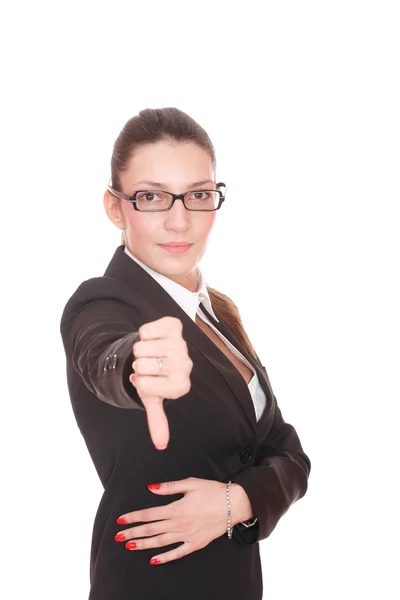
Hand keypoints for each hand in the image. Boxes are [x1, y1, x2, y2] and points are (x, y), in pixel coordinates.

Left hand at [114, 477, 233, 564]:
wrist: (234, 504)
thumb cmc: (212, 491)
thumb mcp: (190, 483)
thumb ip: (169, 487)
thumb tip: (150, 488)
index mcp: (176, 508)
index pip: (149, 514)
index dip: (133, 517)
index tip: (120, 520)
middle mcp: (179, 524)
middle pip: (151, 530)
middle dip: (133, 533)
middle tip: (118, 537)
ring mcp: (187, 535)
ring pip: (161, 542)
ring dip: (144, 544)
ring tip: (130, 546)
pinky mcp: (196, 544)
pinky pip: (178, 553)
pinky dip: (165, 557)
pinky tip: (153, 560)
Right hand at [129, 316, 192, 450]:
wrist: (159, 352)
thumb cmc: (155, 377)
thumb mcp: (153, 399)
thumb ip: (158, 421)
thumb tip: (161, 445)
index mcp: (180, 385)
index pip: (143, 384)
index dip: (139, 382)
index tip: (149, 381)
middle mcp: (185, 364)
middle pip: (140, 364)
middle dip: (138, 365)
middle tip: (148, 366)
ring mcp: (180, 343)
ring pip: (140, 347)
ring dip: (139, 350)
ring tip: (150, 353)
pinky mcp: (174, 325)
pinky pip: (145, 330)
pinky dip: (143, 335)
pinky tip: (153, 339)